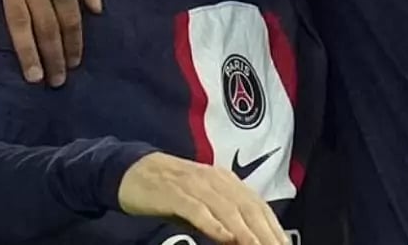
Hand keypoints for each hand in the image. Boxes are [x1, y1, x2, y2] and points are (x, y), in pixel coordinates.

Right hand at [119, 152, 286, 244]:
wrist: (134, 170)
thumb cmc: (172, 191)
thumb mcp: (203, 201)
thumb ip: (224, 214)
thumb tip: (244, 236)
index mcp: (227, 182)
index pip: (257, 206)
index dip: (273, 226)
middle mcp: (216, 181)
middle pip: (248, 208)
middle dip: (266, 233)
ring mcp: (196, 185)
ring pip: (228, 210)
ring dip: (245, 232)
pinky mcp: (175, 193)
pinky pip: (198, 210)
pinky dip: (213, 224)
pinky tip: (226, 237)